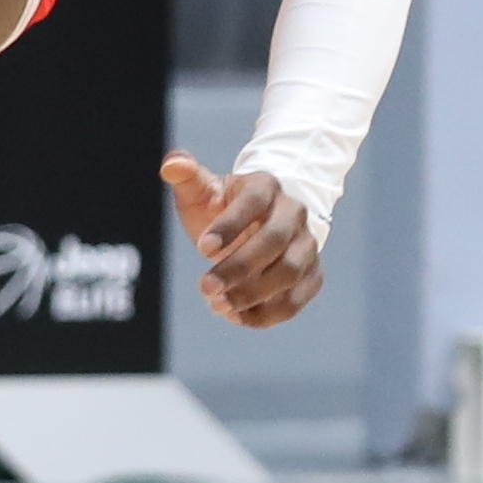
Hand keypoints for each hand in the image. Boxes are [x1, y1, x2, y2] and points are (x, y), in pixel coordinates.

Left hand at [164, 153, 323, 329]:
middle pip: (275, 240)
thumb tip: (171, 164)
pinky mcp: (311, 275)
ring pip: (290, 272)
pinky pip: (296, 299)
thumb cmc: (222, 207)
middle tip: (204, 288)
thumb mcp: (202, 190)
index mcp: (266, 186)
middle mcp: (294, 213)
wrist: (255, 226)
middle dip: (239, 267)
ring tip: (217, 306)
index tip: (202, 249)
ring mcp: (307, 245)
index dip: (230, 226)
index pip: (254, 202)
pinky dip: (267, 314)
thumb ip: (185, 176)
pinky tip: (236, 317)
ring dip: (253, 294)